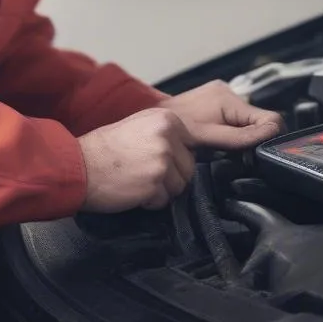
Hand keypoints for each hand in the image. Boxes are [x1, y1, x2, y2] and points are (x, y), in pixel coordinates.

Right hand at [78, 107, 195, 212]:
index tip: (244, 140)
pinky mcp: (156, 182)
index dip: (204, 151)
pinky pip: (164, 200)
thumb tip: (193, 146)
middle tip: (142, 170)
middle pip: (189, 167)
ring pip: (180, 186)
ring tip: (136, 179)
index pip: (202, 140)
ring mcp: (163, 159)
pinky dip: (149, 201)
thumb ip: (169, 133)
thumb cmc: (105, 149)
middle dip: (170, 175)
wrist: (78, 165)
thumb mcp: (140, 127)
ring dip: (160, 190)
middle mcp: (169, 136)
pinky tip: (131, 190)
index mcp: (168, 120)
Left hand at [160, 81, 283, 150]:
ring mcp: (221, 97)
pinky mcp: (214, 104)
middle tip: (242, 156)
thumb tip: (271, 133)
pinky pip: (235, 120)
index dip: (267, 138)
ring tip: (229, 150)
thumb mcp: (208, 136)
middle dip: (253, 139)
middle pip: (258, 121)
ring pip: (247, 122)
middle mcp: (227, 92)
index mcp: (228, 98)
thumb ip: (239, 137)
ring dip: (242, 137)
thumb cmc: (173, 129)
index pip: (268, 118)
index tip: (259, 154)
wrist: (150, 122)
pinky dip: (233, 132)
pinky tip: (221, 143)